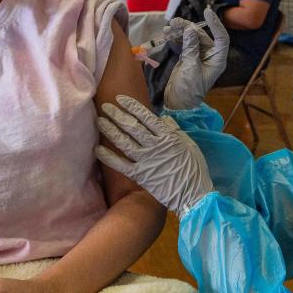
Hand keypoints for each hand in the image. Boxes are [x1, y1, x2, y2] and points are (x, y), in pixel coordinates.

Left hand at [95, 95, 211, 213]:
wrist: (193, 193)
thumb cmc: (194, 168)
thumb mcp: (189, 144)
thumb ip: (175, 130)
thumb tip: (163, 118)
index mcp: (168, 136)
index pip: (146, 117)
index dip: (131, 106)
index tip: (120, 99)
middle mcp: (154, 146)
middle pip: (132, 127)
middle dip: (117, 115)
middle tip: (105, 107)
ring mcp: (146, 161)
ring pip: (124, 142)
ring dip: (110, 131)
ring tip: (100, 121)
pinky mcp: (140, 175)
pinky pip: (121, 165)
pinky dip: (108, 158)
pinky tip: (98, 150)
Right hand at [164, 8, 228, 109]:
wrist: (177, 103)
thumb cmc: (189, 90)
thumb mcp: (190, 68)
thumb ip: (191, 48)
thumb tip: (190, 30)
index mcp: (217, 60)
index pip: (221, 38)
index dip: (216, 24)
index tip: (207, 12)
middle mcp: (210, 56)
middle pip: (202, 35)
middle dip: (188, 27)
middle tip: (174, 22)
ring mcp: (198, 55)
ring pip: (191, 37)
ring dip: (180, 31)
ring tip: (168, 27)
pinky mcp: (188, 57)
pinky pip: (183, 42)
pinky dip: (176, 37)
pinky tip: (167, 33)